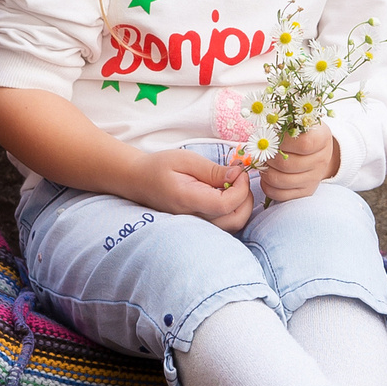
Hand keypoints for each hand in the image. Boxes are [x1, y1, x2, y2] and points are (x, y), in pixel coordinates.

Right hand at [127, 147, 254, 233]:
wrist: (139, 181)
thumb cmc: (159, 166)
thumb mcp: (186, 160)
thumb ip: (213, 170)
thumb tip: (238, 175)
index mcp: (188, 200)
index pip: (225, 205)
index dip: (241, 189)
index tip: (240, 172)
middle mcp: (193, 218)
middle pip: (235, 221)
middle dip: (246, 199)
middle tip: (240, 178)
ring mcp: (197, 224)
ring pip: (233, 225)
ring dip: (242, 205)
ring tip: (234, 184)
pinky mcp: (200, 224)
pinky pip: (224, 224)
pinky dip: (233, 210)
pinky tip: (226, 193)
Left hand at [259, 125, 338, 202]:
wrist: (316, 150)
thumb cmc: (301, 132)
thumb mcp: (297, 121)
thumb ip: (284, 122)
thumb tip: (263, 129)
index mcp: (322, 138)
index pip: (302, 144)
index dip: (282, 142)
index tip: (273, 136)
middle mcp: (321, 160)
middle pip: (286, 164)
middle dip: (268, 157)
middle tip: (262, 151)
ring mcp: (314, 178)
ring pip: (280, 181)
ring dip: (265, 172)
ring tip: (263, 163)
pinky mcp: (306, 192)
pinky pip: (280, 194)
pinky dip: (267, 185)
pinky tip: (267, 175)